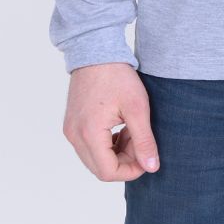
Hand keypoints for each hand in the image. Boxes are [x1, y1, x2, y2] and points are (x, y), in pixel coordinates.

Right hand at [62, 62, 159, 180]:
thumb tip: (152, 167)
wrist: (96, 51)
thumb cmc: (117, 75)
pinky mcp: (72, 123)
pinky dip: (107, 144)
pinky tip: (121, 127)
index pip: (108, 172)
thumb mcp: (137, 107)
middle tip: (140, 139)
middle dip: (124, 160)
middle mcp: (74, 136)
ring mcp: (71, 130)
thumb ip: (144, 140)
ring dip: (116, 152)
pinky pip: (89, 146)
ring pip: (95, 158)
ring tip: (132, 130)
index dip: (130, 171)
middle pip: (100, 168)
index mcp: (88, 134)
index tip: (147, 156)